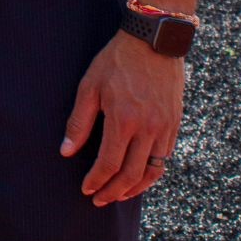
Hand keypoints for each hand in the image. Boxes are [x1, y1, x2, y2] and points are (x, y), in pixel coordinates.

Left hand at [60, 31, 184, 205]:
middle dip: (113, 192)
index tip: (86, 190)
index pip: (109, 164)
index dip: (96, 181)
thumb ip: (79, 122)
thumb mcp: (89, 86)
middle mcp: (148, 129)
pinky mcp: (175, 124)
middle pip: (132, 175)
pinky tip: (138, 174)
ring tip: (119, 194)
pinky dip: (151, 173)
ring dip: (135, 188)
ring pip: (153, 172)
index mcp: (124, 120)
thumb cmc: (116, 60)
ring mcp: (165, 128)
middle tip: (99, 200)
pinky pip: (165, 158)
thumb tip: (66, 151)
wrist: (154, 41)